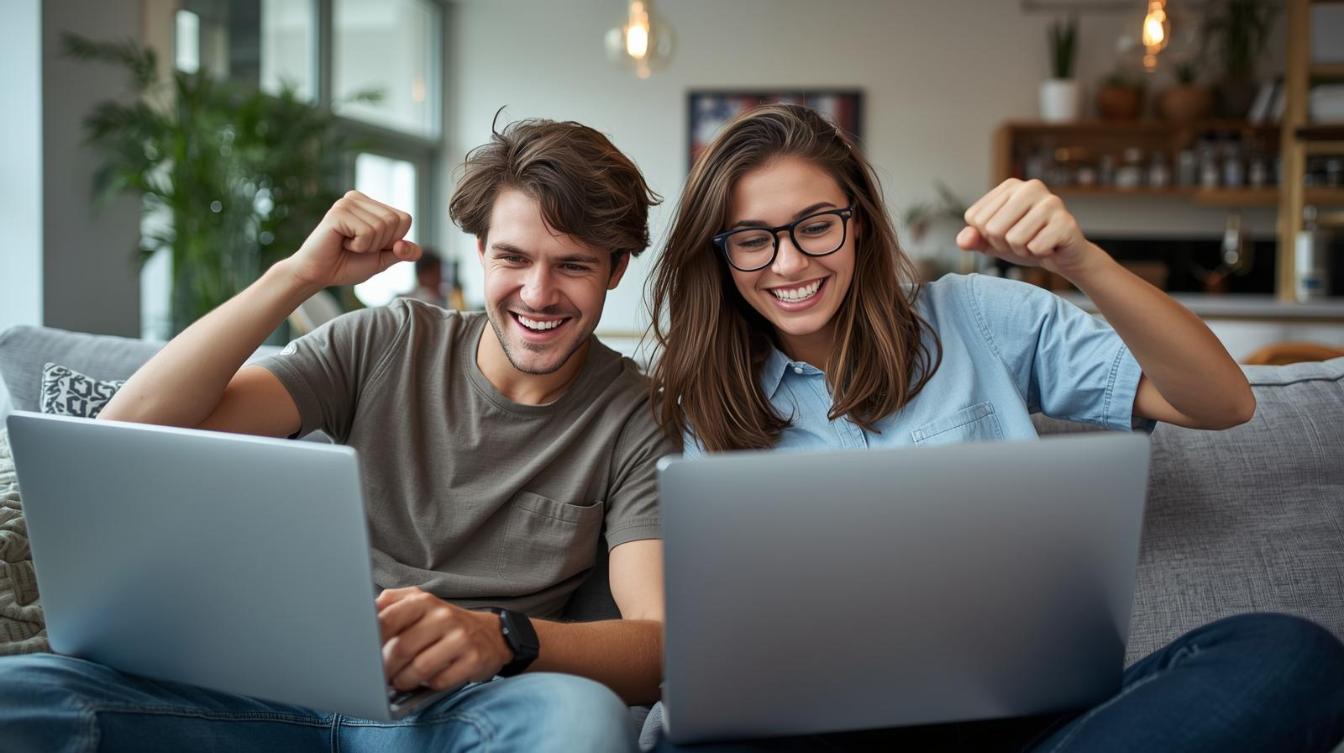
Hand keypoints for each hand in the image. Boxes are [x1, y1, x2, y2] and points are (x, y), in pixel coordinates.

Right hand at [282, 190, 421, 289]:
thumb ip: (402, 252)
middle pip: (395, 222)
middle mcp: (359, 199)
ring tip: (348, 244)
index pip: (405, 219)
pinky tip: (341, 242)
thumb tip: (416, 249)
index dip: (393, 241)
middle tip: (357, 246)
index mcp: (371, 205)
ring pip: (382, 227)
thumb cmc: (347, 264)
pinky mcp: (338, 212)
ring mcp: (348, 202)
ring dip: (367, 246)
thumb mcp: (382, 260)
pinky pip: (366, 232)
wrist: (319, 274)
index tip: (370, 246)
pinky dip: (358, 246)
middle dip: (380, 244)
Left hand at [376, 587, 512, 692]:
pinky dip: (429, 685)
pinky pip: (440, 682)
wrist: (491, 634)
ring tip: (401, 681)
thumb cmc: (444, 623)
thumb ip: (389, 605)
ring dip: (404, 681)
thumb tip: (360, 616)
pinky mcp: (473, 659)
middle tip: (381, 677)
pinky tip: (429, 680)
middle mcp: (443, 616)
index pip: (385, 620)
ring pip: (419, 669)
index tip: (363, 655)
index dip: (369, 642)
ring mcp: (460, 637)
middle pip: (400, 649)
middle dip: (385, 670)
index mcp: (423, 601)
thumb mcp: (419, 604)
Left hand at [956, 178, 1100, 279]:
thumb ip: (974, 239)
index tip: (1007, 233)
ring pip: (1014, 239)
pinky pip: (1035, 247)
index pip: (974, 219)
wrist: (1063, 255)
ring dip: (1023, 251)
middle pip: (992, 229)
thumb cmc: (1026, 243)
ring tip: (1036, 242)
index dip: (986, 236)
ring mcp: (1051, 202)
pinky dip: (1040, 254)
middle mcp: (1030, 187)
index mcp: (1010, 186)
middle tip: (1023, 241)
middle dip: (1004, 245)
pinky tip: (1050, 246)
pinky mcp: (1065, 221)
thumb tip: (962, 240)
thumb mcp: (993, 242)